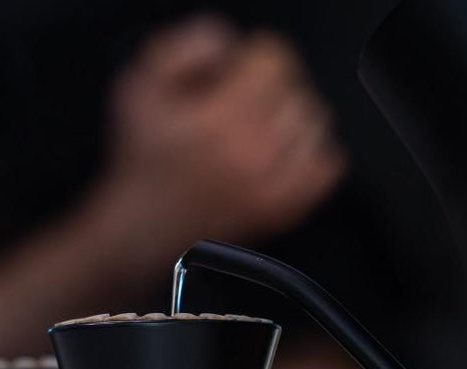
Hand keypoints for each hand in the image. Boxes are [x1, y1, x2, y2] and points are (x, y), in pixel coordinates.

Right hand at [104, 17, 345, 244]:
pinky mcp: (286, 208)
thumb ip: (181, 48)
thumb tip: (226, 45)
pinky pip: (327, 165)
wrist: (144, 225)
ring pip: (315, 122)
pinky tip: (279, 153)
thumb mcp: (138, 87)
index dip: (246, 59)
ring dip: (289, 118)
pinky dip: (310, 153)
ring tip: (255, 129)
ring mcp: (275, 184)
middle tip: (232, 106)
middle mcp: (254, 152)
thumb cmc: (142, 159)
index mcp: (221, 120)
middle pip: (295, 88)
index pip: (272, 58)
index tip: (226, 77)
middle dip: (266, 89)